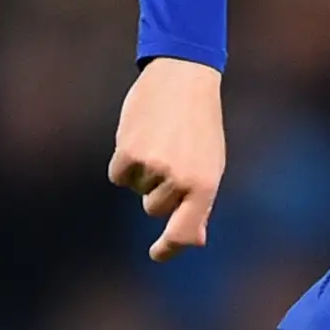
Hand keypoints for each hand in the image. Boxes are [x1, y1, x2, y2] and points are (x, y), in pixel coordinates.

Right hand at [108, 57, 225, 259]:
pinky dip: (124, 162)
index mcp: (205, 185)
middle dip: (159, 190)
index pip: (184, 231)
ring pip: (137, 189)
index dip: (170, 248)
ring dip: (143, 171)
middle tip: (173, 155)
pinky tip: (140, 137)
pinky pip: (118, 175)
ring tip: (161, 139)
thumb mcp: (210, 165)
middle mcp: (179, 180)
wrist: (183, 76)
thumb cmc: (200, 125)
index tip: (157, 253)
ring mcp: (152, 167)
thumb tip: (196, 239)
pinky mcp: (127, 153)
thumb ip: (200, 204)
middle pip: (155, 209)